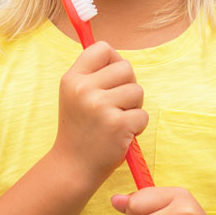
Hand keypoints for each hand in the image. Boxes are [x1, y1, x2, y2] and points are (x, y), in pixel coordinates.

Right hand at [52, 41, 147, 184]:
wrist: (73, 166)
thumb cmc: (80, 128)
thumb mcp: (73, 95)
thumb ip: (92, 74)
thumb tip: (117, 55)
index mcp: (72, 78)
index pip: (102, 48)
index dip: (113, 61)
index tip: (111, 78)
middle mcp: (83, 89)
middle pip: (126, 68)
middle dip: (127, 86)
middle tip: (115, 105)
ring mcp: (100, 106)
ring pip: (137, 91)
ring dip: (133, 107)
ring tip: (116, 120)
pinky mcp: (118, 124)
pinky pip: (143, 115)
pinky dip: (137, 126)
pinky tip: (120, 135)